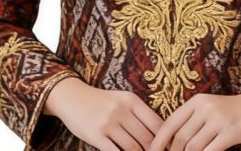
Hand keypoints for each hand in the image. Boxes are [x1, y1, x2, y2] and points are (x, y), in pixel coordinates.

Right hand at [44, 77, 164, 150]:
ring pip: (133, 148)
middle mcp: (121, 110)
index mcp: (132, 100)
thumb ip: (139, 114)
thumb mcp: (122, 100)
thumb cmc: (101, 102)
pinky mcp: (95, 135)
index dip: (166, 140)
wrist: (71, 97)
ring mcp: (108, 123)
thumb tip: (160, 136)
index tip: (169, 149)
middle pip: (147, 138)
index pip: (157, 124)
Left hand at [146, 88, 240, 150]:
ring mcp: (218, 120)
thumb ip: (193, 121)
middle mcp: (205, 108)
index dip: (158, 141)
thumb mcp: (210, 108)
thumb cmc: (234, 110)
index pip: (170, 123)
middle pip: (180, 138)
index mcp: (196, 101)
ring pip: (193, 147)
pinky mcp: (231, 132)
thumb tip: (173, 143)